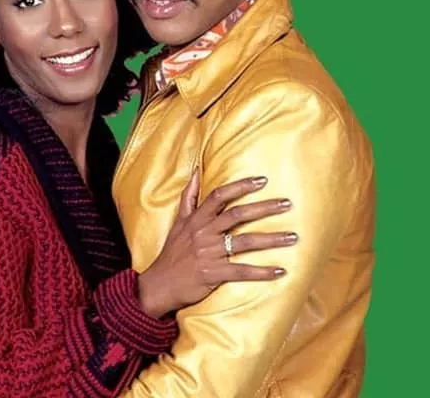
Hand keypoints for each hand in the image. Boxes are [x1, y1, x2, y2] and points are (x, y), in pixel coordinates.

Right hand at [138, 172, 295, 317]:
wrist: (160, 284)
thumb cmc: (173, 251)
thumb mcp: (179, 220)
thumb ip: (190, 195)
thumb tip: (196, 169)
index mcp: (197, 219)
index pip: (219, 196)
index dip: (241, 186)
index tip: (262, 180)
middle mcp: (204, 233)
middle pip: (237, 215)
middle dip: (264, 208)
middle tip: (287, 204)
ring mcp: (209, 253)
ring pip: (245, 242)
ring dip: (271, 239)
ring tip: (293, 237)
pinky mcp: (213, 274)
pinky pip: (241, 271)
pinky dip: (262, 272)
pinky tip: (280, 271)